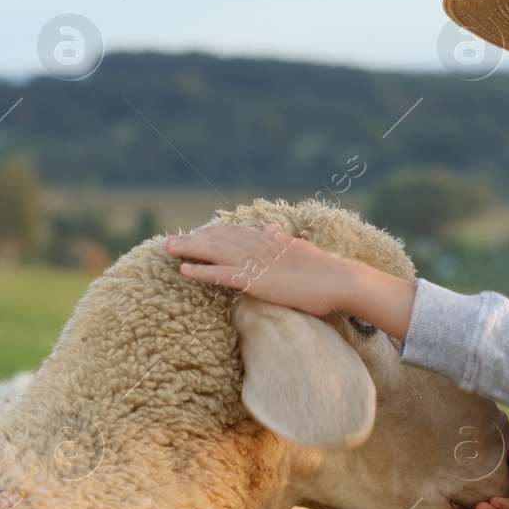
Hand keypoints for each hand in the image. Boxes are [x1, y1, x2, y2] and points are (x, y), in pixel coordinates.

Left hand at [165, 223, 354, 316]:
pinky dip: (200, 271)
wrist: (339, 280)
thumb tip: (271, 228)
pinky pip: (220, 275)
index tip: (197, 232)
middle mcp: (258, 246)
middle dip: (194, 239)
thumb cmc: (326, 270)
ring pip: (214, 253)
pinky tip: (184, 270)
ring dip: (190, 250)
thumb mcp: (301, 248)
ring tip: (169, 248)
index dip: (213, 233)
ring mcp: (255, 262)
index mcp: (269, 239)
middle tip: (172, 239)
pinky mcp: (255, 280)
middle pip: (219, 239)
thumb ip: (282, 240)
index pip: (235, 233)